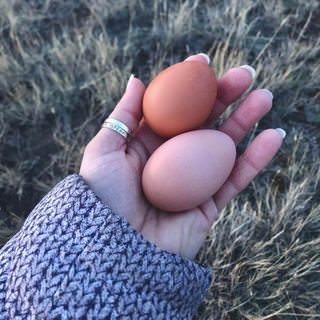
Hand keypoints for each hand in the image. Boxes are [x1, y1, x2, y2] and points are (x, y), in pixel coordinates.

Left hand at [79, 54, 283, 259]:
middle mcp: (173, 159)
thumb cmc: (103, 197)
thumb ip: (123, 115)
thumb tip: (138, 79)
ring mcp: (194, 181)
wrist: (114, 249)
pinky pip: (236, 178)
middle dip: (224, 97)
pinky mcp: (209, 204)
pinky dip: (256, 158)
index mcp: (148, 143)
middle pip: (204, 122)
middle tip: (246, 74)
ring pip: (225, 146)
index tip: (203, 62)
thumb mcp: (104, 150)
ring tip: (265, 97)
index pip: (174, 108)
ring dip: (247, 121)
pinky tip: (274, 135)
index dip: (189, 85)